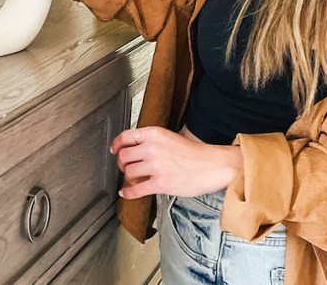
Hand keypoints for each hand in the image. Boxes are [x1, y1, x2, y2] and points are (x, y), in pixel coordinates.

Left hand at [110, 126, 243, 200]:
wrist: (212, 166)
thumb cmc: (194, 154)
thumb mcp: (169, 137)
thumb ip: (151, 141)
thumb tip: (134, 148)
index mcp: (154, 134)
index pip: (126, 137)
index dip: (117, 144)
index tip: (115, 149)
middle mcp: (152, 148)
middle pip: (124, 156)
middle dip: (122, 164)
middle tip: (125, 167)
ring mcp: (156, 166)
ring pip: (129, 172)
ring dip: (128, 177)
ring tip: (133, 179)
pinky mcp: (161, 183)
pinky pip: (136, 189)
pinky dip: (128, 193)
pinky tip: (126, 193)